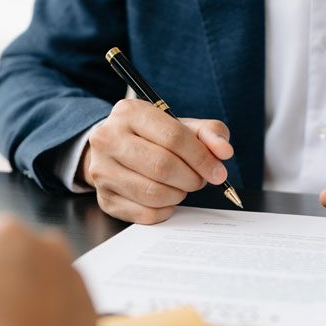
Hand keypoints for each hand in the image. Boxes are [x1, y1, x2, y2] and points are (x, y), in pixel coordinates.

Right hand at [79, 99, 233, 223]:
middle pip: (163, 166)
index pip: (174, 137)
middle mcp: (108, 138)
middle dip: (191, 179)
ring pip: (154, 193)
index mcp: (130, 112)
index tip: (218, 172)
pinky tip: (166, 199)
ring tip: (181, 186)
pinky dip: (165, 210)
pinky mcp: (104, 199)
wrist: (116, 152)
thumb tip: (224, 151)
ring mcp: (102, 170)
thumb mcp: (182, 127)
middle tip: (199, 180)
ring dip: (178, 195)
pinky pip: (146, 213)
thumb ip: (209, 134)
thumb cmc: (155, 139)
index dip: (202, 158)